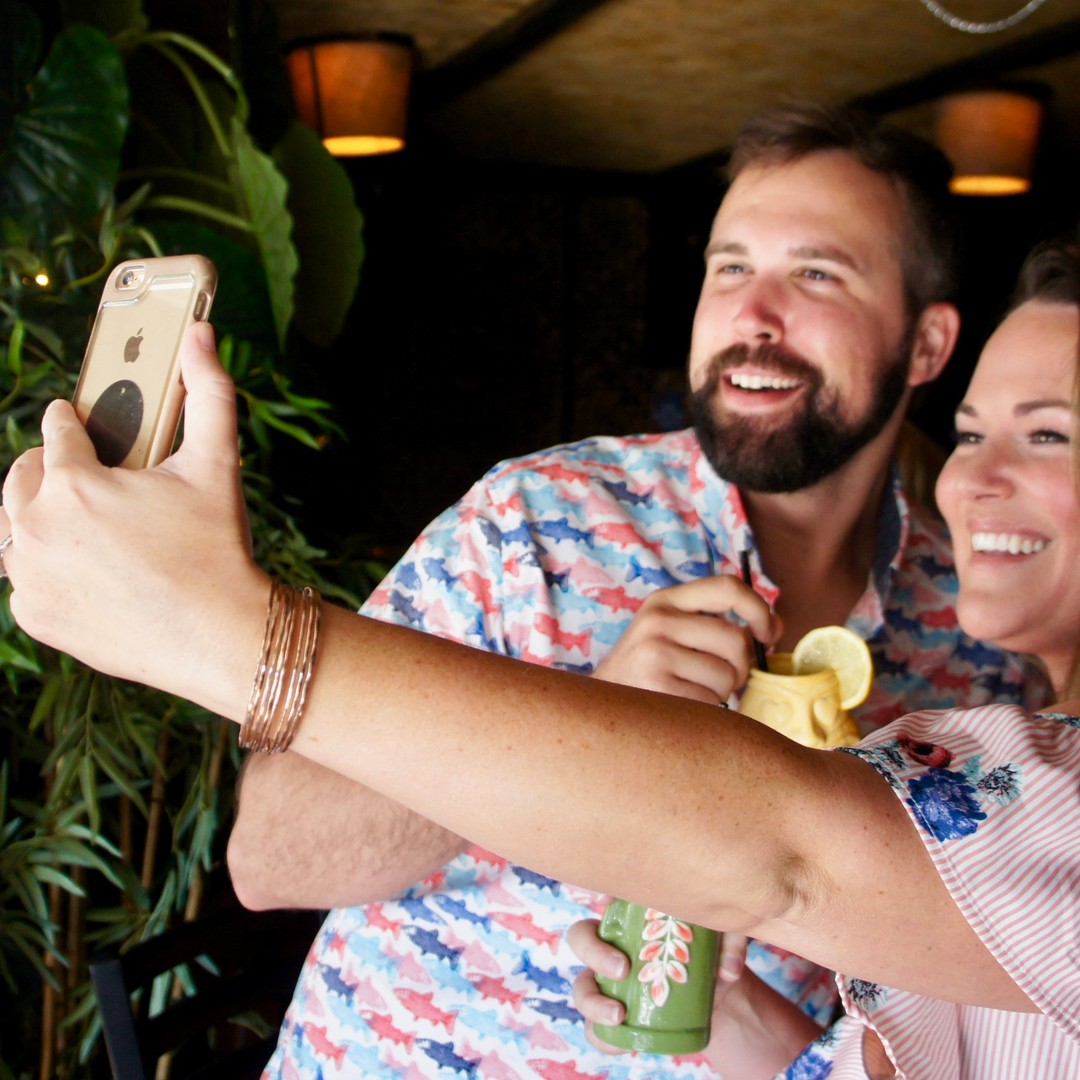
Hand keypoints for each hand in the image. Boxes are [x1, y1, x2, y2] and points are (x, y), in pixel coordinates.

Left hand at [1, 322, 265, 716]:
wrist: (220, 634)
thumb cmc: (219, 546)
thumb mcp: (217, 464)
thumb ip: (208, 392)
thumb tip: (201, 332)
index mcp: (74, 483)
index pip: (55, 431)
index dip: (70, 421)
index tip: (75, 421)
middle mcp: (37, 527)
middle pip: (20, 476)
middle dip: (48, 469)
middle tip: (84, 477)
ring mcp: (30, 576)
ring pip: (11, 528)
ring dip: (37, 517)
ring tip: (80, 522)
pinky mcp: (34, 615)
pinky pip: (22, 578)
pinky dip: (46, 568)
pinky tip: (85, 568)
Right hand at [568, 918, 819, 1077]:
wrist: (716, 996)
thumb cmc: (713, 951)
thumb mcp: (727, 939)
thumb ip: (731, 942)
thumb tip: (727, 969)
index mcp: (630, 915)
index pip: (602, 894)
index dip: (595, 894)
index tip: (606, 902)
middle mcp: (611, 945)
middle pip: (581, 938)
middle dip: (593, 952)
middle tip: (623, 968)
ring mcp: (608, 983)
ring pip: (581, 986)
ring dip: (591, 1001)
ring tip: (618, 1015)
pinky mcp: (615, 1016)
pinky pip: (594, 1028)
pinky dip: (601, 1036)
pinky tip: (620, 1040)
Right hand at [592, 577, 780, 703]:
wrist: (597, 708)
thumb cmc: (646, 672)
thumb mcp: (670, 632)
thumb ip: (717, 624)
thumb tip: (776, 626)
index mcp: (664, 600)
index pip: (727, 587)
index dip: (759, 609)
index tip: (768, 633)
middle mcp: (657, 621)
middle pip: (736, 639)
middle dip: (741, 666)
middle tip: (723, 679)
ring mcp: (654, 653)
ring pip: (728, 675)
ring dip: (722, 692)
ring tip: (693, 693)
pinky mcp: (656, 688)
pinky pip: (712, 702)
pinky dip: (707, 711)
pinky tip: (682, 708)